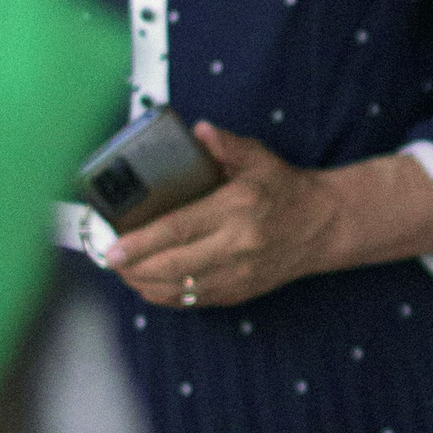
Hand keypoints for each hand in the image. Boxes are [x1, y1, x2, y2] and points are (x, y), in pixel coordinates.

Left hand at [106, 122, 340, 307]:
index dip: (141, 242)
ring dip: (144, 284)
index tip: (114, 247)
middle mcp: (237, 246)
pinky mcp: (240, 292)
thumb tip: (198, 131)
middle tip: (109, 259)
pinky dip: (165, 296)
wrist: (323, 226)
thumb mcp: (259, 158)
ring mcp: (239, 274)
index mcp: (237, 209)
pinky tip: (147, 285)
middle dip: (134, 267)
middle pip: (173, 265)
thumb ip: (226, 145)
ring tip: (123, 272)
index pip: (179, 230)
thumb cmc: (285, 189)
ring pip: (180, 289)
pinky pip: (194, 300)